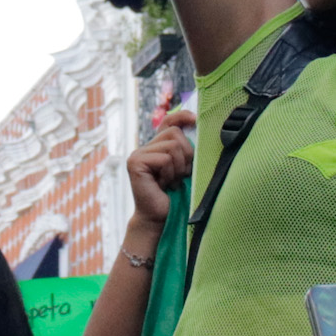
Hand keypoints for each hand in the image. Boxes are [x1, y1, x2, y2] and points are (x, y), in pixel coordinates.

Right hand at [125, 111, 196, 229]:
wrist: (160, 219)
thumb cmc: (176, 196)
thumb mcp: (185, 168)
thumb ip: (187, 150)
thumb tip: (200, 130)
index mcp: (157, 147)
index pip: (169, 121)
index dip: (182, 116)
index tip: (196, 119)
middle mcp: (145, 147)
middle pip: (175, 133)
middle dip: (186, 154)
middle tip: (181, 174)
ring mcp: (138, 154)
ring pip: (172, 146)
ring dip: (179, 167)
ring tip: (172, 181)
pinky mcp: (135, 162)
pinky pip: (164, 158)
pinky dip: (170, 173)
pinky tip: (164, 185)